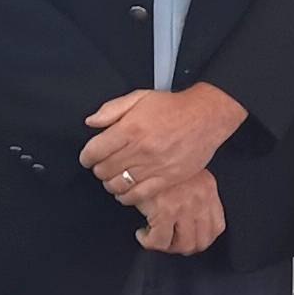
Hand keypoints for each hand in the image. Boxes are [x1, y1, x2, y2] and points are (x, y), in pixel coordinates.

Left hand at [82, 81, 247, 201]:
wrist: (206, 116)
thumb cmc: (173, 107)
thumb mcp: (140, 97)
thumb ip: (111, 109)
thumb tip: (91, 123)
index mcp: (130, 128)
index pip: (94, 151)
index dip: (86, 156)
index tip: (88, 157)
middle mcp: (140, 149)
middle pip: (104, 170)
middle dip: (99, 169)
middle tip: (103, 165)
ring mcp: (154, 166)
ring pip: (118, 185)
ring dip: (110, 183)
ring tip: (114, 177)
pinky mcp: (167, 179)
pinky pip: (138, 195)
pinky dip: (126, 197)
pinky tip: (125, 191)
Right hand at [131, 170, 224, 255]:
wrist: (139, 156)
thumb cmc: (157, 164)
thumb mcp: (186, 175)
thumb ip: (194, 195)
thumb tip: (192, 223)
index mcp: (208, 189)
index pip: (217, 227)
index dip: (202, 240)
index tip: (190, 240)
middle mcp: (200, 199)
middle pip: (201, 241)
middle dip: (184, 247)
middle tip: (170, 242)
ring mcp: (184, 206)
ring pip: (182, 245)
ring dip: (167, 247)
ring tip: (156, 238)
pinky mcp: (164, 210)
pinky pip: (159, 241)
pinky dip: (149, 242)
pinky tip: (143, 234)